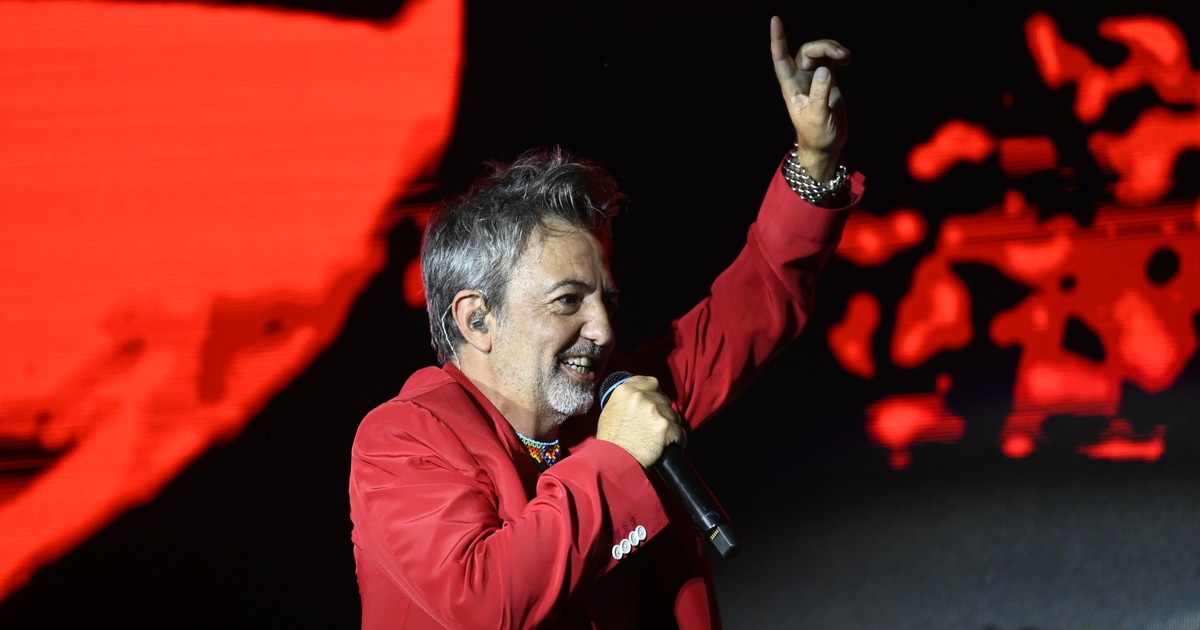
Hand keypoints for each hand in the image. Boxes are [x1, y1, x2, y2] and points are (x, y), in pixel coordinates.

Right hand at [595, 375, 685, 468]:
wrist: (613, 462)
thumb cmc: (611, 441)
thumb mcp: (611, 411)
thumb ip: (627, 400)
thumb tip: (641, 398)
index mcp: (626, 390)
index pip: (650, 382)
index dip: (654, 394)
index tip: (655, 402)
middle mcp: (641, 396)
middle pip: (664, 399)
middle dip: (662, 412)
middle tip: (653, 428)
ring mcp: (655, 410)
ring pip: (673, 416)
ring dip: (669, 427)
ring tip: (656, 440)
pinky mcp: (666, 427)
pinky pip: (680, 433)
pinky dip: (676, 441)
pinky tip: (665, 447)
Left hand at [770, 16, 850, 180]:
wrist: (827, 146)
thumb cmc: (817, 136)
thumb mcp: (818, 118)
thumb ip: (820, 94)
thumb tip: (824, 71)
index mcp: (791, 88)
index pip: (781, 60)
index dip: (778, 40)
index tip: (775, 20)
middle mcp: (800, 80)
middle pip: (806, 52)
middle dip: (823, 46)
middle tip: (843, 55)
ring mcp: (813, 79)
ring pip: (818, 53)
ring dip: (832, 49)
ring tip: (847, 57)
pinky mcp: (827, 81)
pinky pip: (830, 60)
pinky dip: (837, 55)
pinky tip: (846, 60)